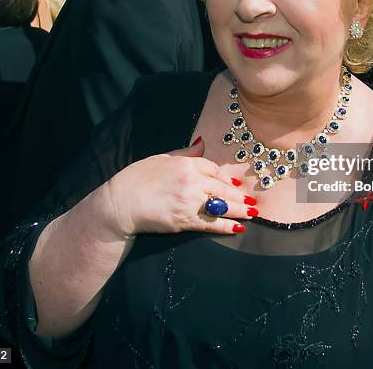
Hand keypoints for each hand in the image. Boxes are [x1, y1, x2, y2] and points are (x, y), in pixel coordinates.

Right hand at [106, 138, 257, 236]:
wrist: (120, 203)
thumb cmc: (137, 178)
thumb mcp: (161, 158)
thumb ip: (184, 152)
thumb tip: (202, 143)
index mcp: (185, 163)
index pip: (213, 169)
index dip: (225, 178)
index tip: (234, 184)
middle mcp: (191, 181)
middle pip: (223, 189)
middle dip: (239, 196)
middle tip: (252, 201)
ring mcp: (189, 201)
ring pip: (221, 206)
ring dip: (239, 211)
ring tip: (252, 213)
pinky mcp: (184, 220)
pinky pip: (211, 224)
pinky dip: (226, 227)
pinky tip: (238, 228)